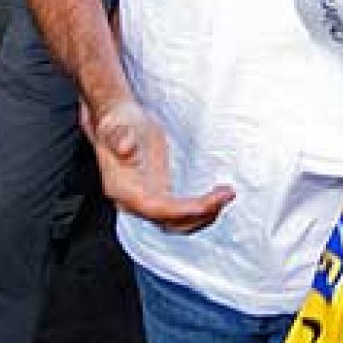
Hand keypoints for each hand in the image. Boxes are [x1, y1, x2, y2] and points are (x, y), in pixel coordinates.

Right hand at [81, 100, 234, 233]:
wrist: (116, 120)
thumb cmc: (117, 123)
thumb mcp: (117, 125)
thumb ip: (119, 137)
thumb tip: (125, 147)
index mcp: (123, 190)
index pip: (156, 209)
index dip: (182, 210)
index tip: (207, 203)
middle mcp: (134, 201)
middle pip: (170, 222)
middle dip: (200, 214)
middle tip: (225, 196)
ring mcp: (148, 199)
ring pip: (178, 222)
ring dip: (204, 214)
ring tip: (226, 195)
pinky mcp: (159, 194)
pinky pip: (181, 212)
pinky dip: (200, 209)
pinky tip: (215, 198)